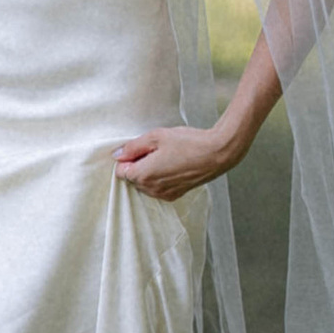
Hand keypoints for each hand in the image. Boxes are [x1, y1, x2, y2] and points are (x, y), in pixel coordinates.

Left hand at [113, 121, 238, 201]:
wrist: (216, 154)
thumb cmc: (187, 143)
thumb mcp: (156, 137)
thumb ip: (133, 147)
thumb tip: (117, 155)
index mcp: (143, 175)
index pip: (120, 172)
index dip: (127, 158)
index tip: (140, 148)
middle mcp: (152, 189)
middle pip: (133, 178)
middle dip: (138, 165)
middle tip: (155, 150)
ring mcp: (164, 194)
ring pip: (145, 184)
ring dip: (149, 172)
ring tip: (166, 156)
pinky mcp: (175, 195)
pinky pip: (158, 188)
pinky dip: (160, 178)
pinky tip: (173, 165)